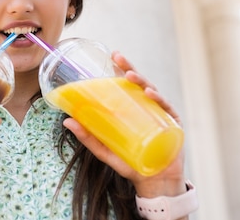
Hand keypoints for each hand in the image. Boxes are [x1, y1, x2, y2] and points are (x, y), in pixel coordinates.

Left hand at [63, 51, 186, 197]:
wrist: (153, 183)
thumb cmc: (131, 164)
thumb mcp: (105, 150)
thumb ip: (88, 137)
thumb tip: (66, 121)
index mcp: (134, 110)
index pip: (127, 86)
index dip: (121, 69)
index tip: (112, 56)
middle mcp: (148, 108)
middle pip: (140, 84)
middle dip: (129, 68)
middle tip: (118, 58)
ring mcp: (161, 115)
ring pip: (152, 92)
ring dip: (142, 81)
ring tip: (130, 76)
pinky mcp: (173, 125)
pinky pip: (167, 108)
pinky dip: (159, 100)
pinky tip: (150, 94)